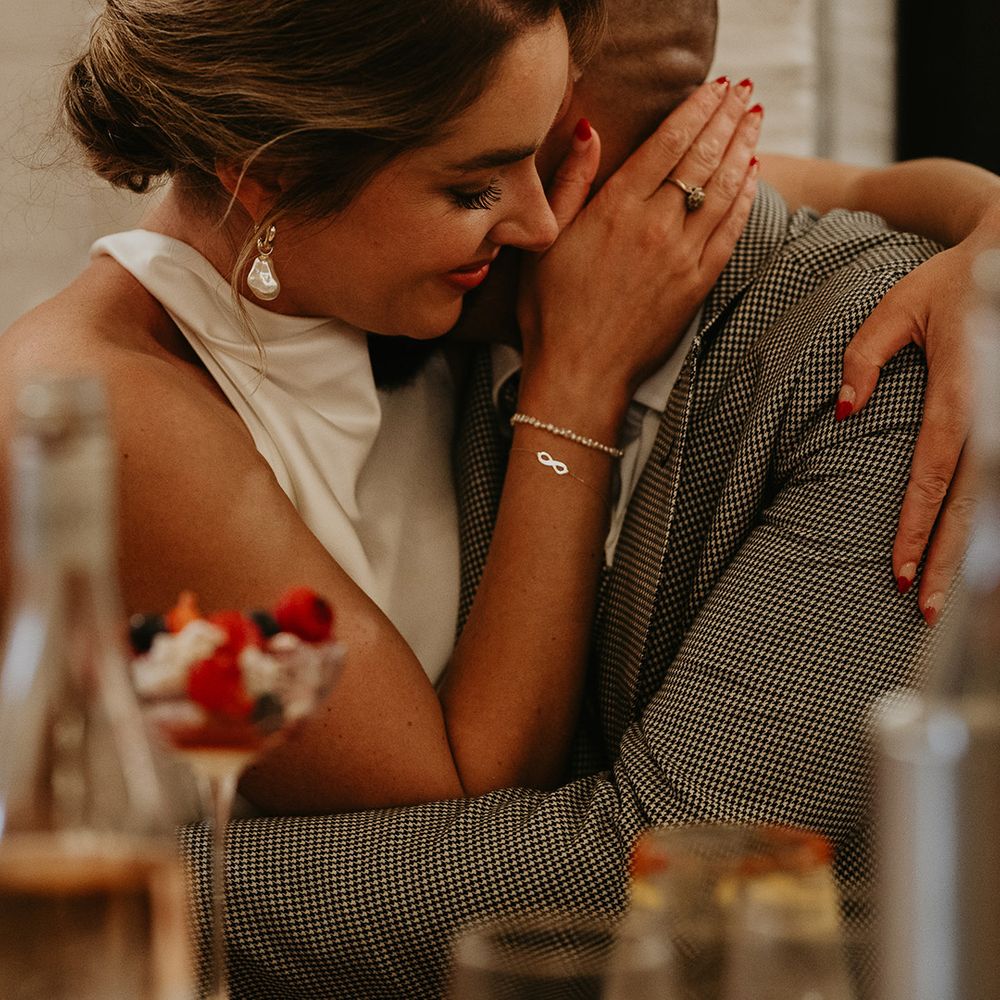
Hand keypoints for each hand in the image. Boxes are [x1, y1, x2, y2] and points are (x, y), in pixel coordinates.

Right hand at [518, 78, 760, 414]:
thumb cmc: (551, 312)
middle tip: (742, 94)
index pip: (667, 143)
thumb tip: (589, 132)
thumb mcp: (546, 240)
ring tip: (754, 122)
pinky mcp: (697, 285)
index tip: (713, 88)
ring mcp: (681, 256)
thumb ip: (570, 183)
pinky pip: (731, 231)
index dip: (695, 110)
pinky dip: (745, 199)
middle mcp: (655, 226)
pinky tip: (751, 177)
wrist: (579, 374)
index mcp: (615, 209)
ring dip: (743, 149)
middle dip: (726, 119)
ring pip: (724, 189)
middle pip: (702, 158)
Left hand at [838, 239, 981, 623]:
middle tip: (925, 609)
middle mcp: (986, 416)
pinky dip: (984, 520)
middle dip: (944, 560)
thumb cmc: (950, 284)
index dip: (915, 527)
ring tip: (944, 597)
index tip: (899, 569)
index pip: (930, 476)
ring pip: (986, 502)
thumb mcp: (896, 310)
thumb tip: (844, 411)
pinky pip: (997, 479)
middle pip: (965, 505)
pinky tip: (970, 551)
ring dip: (964, 551)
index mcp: (955, 394)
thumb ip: (863, 358)